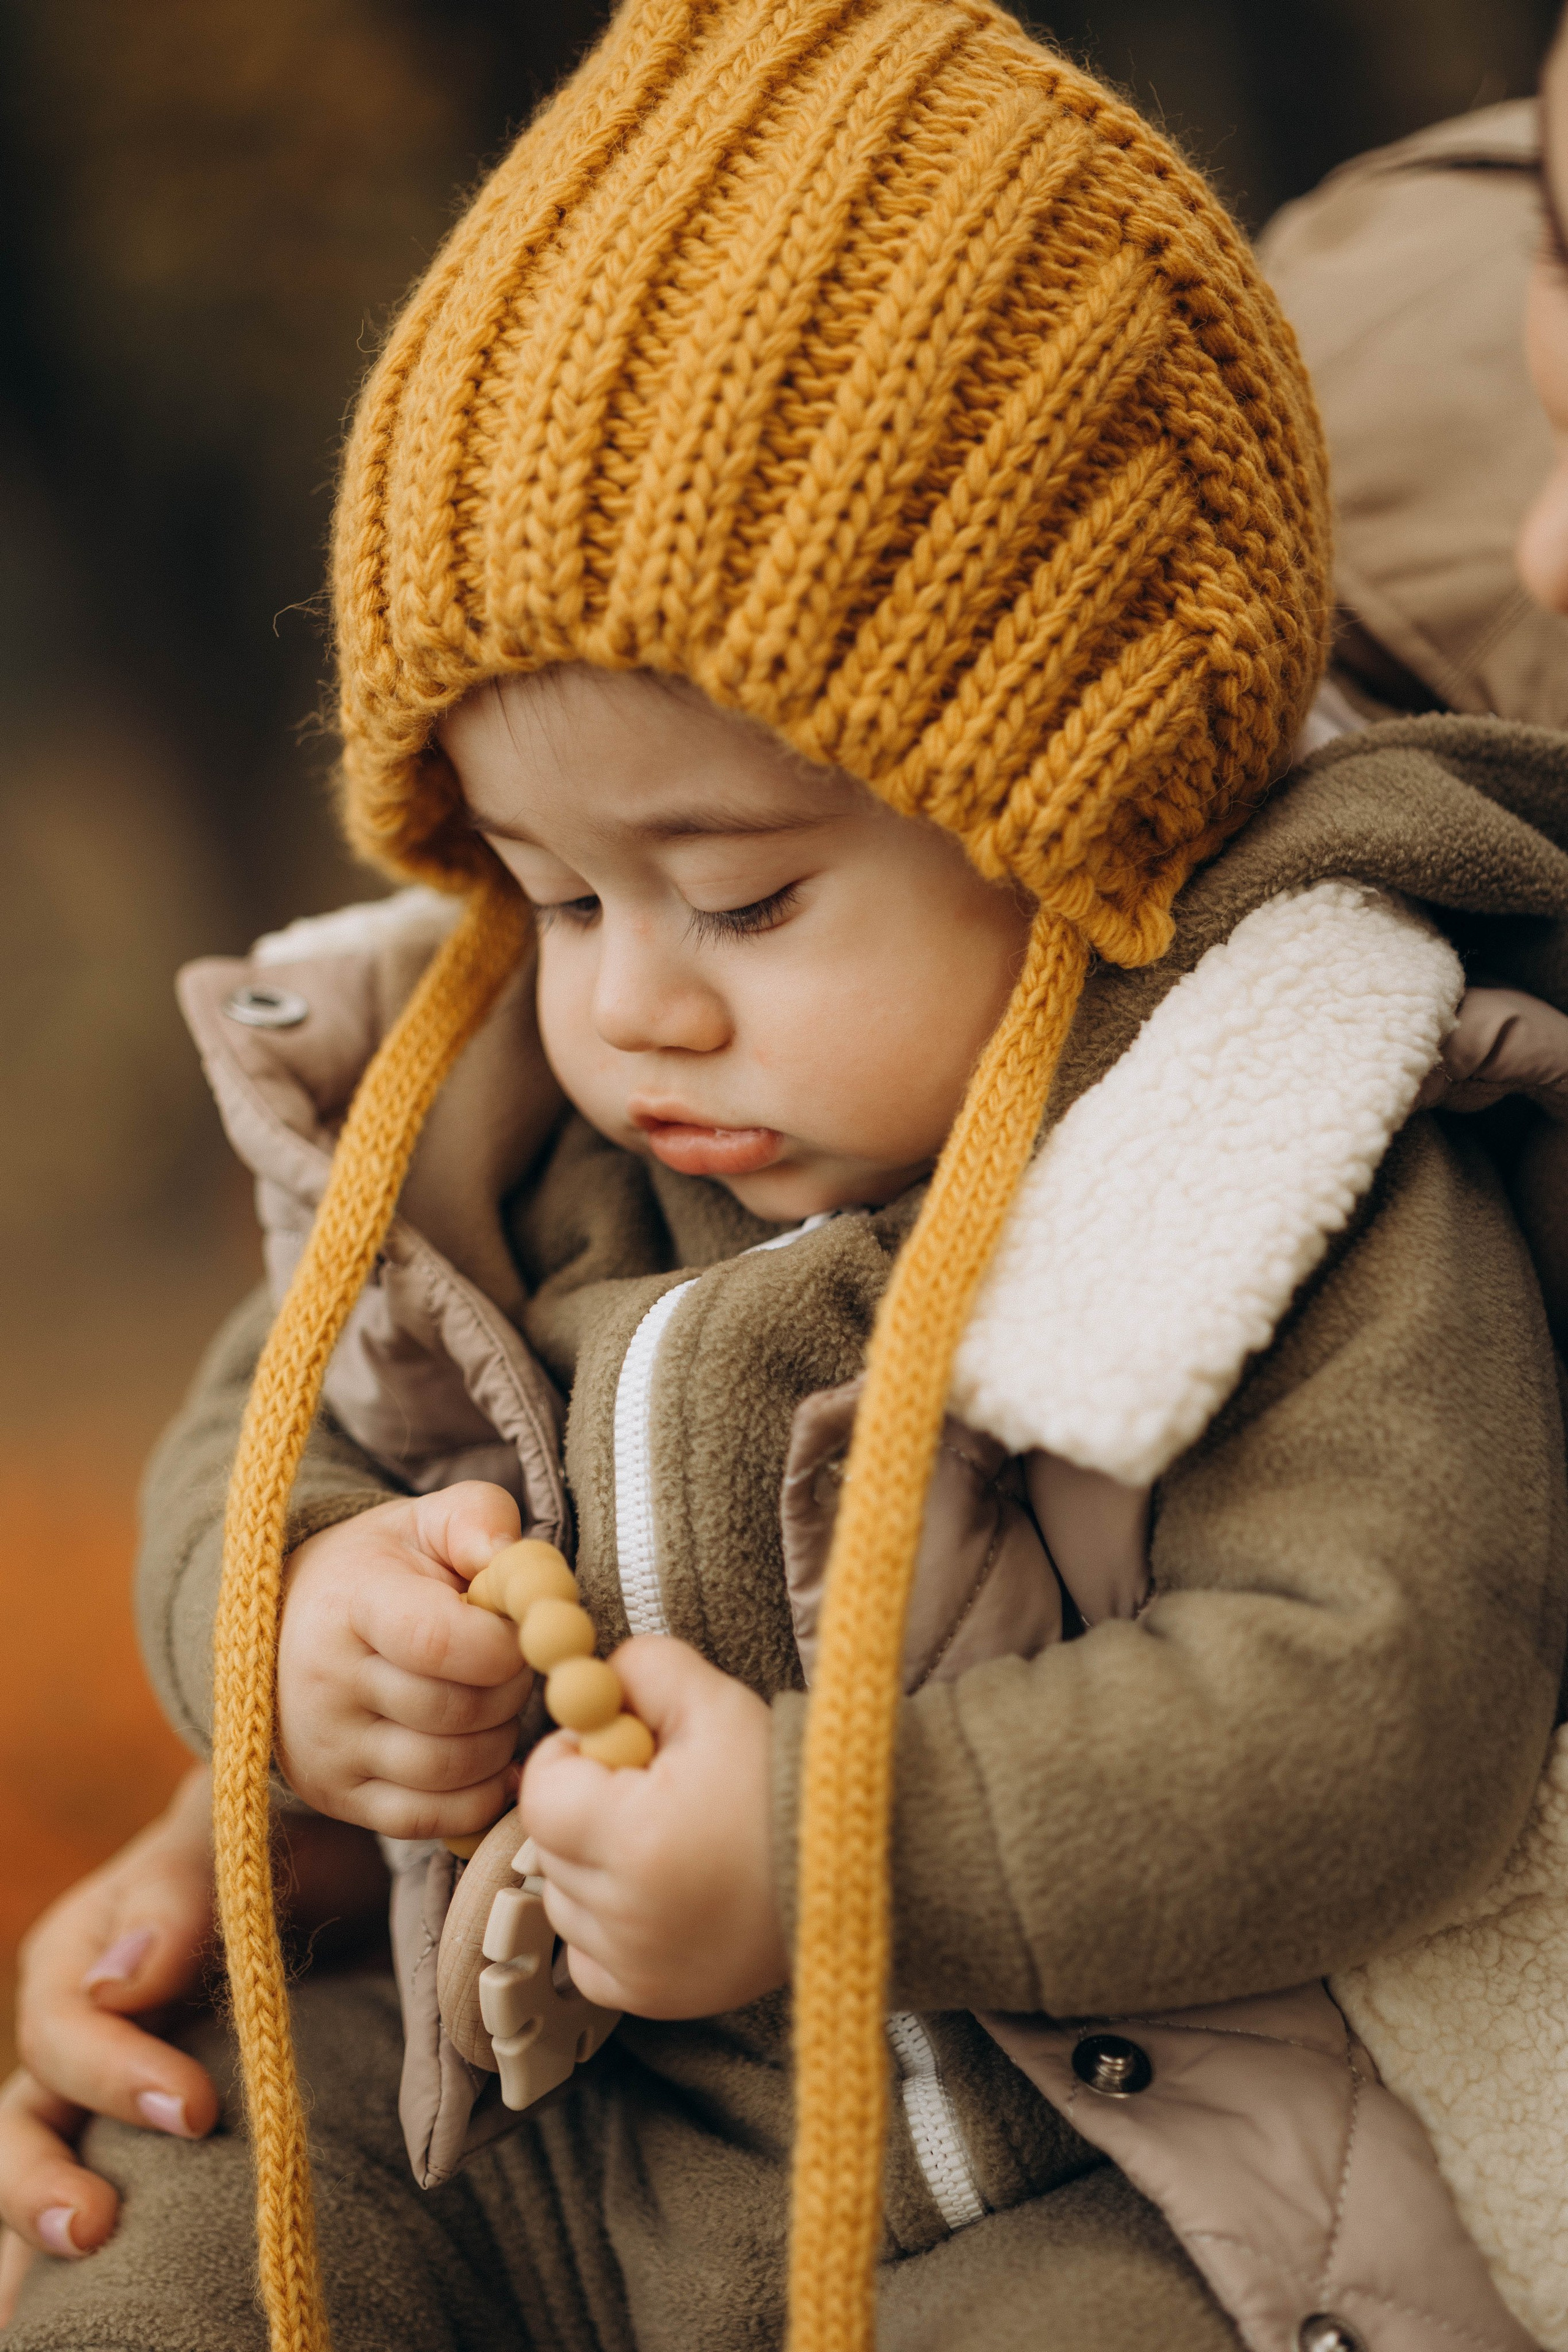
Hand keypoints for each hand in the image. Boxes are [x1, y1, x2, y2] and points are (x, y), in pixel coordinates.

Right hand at [0, 1770, 391, 2321]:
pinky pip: (106, 2185)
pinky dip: (82, 2246)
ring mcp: (109, 2086)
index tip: (195, 2110)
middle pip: (25, 2118)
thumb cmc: (280, 1832)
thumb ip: (177, 1895)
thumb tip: (116, 1986)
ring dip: (42, 2224)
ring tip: (79, 2268)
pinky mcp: (153, 2129)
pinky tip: (76, 2304)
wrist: (338, 1854)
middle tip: (94, 2229)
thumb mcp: (234, 1837)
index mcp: (79, 1955)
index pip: (64, 2030)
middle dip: (39, 2181)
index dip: (115, 2076)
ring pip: (46, 2162)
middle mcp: (80, 2029)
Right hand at [276, 1484, 532, 1837]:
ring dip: (501, 1741)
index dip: (507, 1643)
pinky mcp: (337, 1797)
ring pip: (451, 1770)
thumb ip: (481, 1521)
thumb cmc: (377, 1569)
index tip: (521, 1628)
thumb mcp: (424, 1522)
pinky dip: (480, 1796)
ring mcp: (328, 1749)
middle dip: (512, 1689)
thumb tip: (529, 1574)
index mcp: (350, 1604)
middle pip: (458, 1711)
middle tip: (512, 1663)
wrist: (288, 1623)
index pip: (441, 1642)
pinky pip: (431, 1820)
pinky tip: (490, 1759)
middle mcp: (328, 1684)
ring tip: (493, 1702)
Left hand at [520, 1637, 786, 2018]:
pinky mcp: (652, 1998)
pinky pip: (586, 1957)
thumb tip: (589, 1680)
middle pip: (550, 1846)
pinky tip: (660, 1894)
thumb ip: (643, 1670)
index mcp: (633, 1839)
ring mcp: (636, 1966)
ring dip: (593, 1867)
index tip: (615, 1749)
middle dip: (586, 1808)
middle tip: (653, 1791)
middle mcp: (626, 1916)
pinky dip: (606, 1926)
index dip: (570, 1759)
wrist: (862, 1863)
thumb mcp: (716, 1701)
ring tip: (665, 1842)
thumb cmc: (789, 1782)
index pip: (541, 1793)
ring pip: (564, 1901)